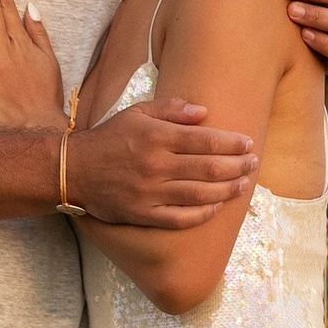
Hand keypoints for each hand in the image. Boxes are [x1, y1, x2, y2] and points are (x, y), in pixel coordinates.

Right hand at [66, 98, 259, 230]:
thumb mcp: (136, 113)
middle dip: (237, 166)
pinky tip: (217, 207)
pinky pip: (180, 218)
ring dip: (228, 190)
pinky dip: (202, 214)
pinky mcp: (144, 214)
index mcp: (156, 137)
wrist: (74, 169)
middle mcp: (156, 165)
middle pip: (208, 168)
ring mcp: (150, 192)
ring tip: (244, 185)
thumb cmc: (109, 138)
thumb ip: (171, 109)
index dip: (231, 143)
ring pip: (199, 194)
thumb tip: (204, 112)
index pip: (205, 140)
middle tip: (254, 163)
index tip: (248, 144)